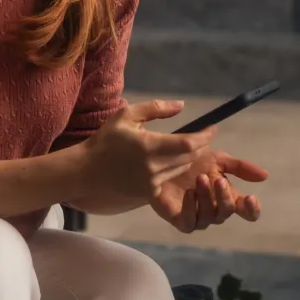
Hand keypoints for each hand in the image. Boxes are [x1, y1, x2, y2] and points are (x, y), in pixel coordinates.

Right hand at [80, 100, 213, 207]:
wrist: (87, 170)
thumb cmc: (106, 139)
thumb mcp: (127, 115)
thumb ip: (155, 108)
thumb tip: (181, 105)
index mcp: (148, 145)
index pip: (188, 143)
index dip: (205, 136)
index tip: (212, 128)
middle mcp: (153, 167)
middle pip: (189, 157)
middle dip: (199, 146)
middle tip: (201, 135)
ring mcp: (152, 183)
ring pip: (181, 168)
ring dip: (187, 157)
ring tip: (184, 146)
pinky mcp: (149, 193)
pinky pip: (169, 179)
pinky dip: (173, 169)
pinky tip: (168, 161)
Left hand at [150, 152, 266, 232]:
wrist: (160, 160)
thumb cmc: (191, 161)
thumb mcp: (218, 159)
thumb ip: (240, 168)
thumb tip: (265, 176)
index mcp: (226, 196)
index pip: (246, 211)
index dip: (252, 209)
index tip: (251, 198)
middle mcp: (214, 209)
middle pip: (227, 212)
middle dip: (224, 196)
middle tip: (218, 179)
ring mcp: (197, 216)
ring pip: (209, 217)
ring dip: (207, 198)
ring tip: (200, 179)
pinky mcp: (179, 219)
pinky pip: (189, 224)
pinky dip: (191, 209)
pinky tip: (189, 193)